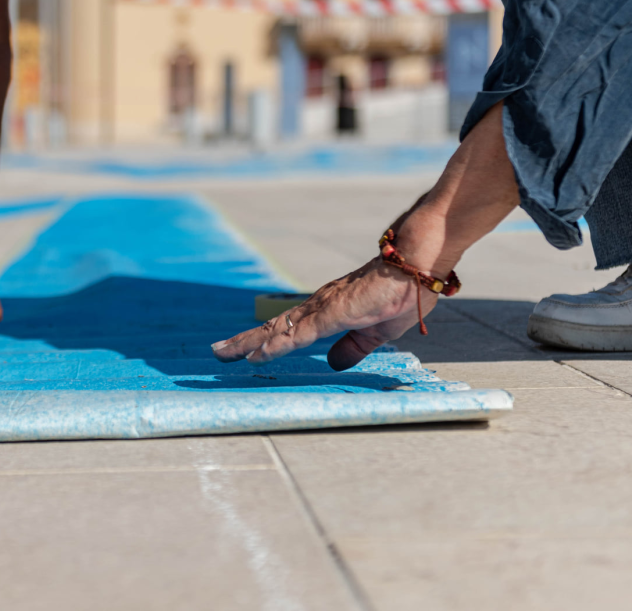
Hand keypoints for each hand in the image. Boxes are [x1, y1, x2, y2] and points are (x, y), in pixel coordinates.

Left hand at [212, 258, 430, 370]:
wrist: (414, 268)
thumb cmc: (399, 295)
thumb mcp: (374, 333)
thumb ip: (353, 347)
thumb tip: (332, 363)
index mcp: (326, 312)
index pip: (287, 329)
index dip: (264, 340)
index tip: (242, 351)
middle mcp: (316, 308)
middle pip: (272, 327)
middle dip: (243, 341)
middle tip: (217, 352)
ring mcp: (321, 309)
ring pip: (277, 329)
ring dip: (248, 342)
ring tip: (223, 352)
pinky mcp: (332, 313)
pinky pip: (298, 334)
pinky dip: (275, 344)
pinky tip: (257, 353)